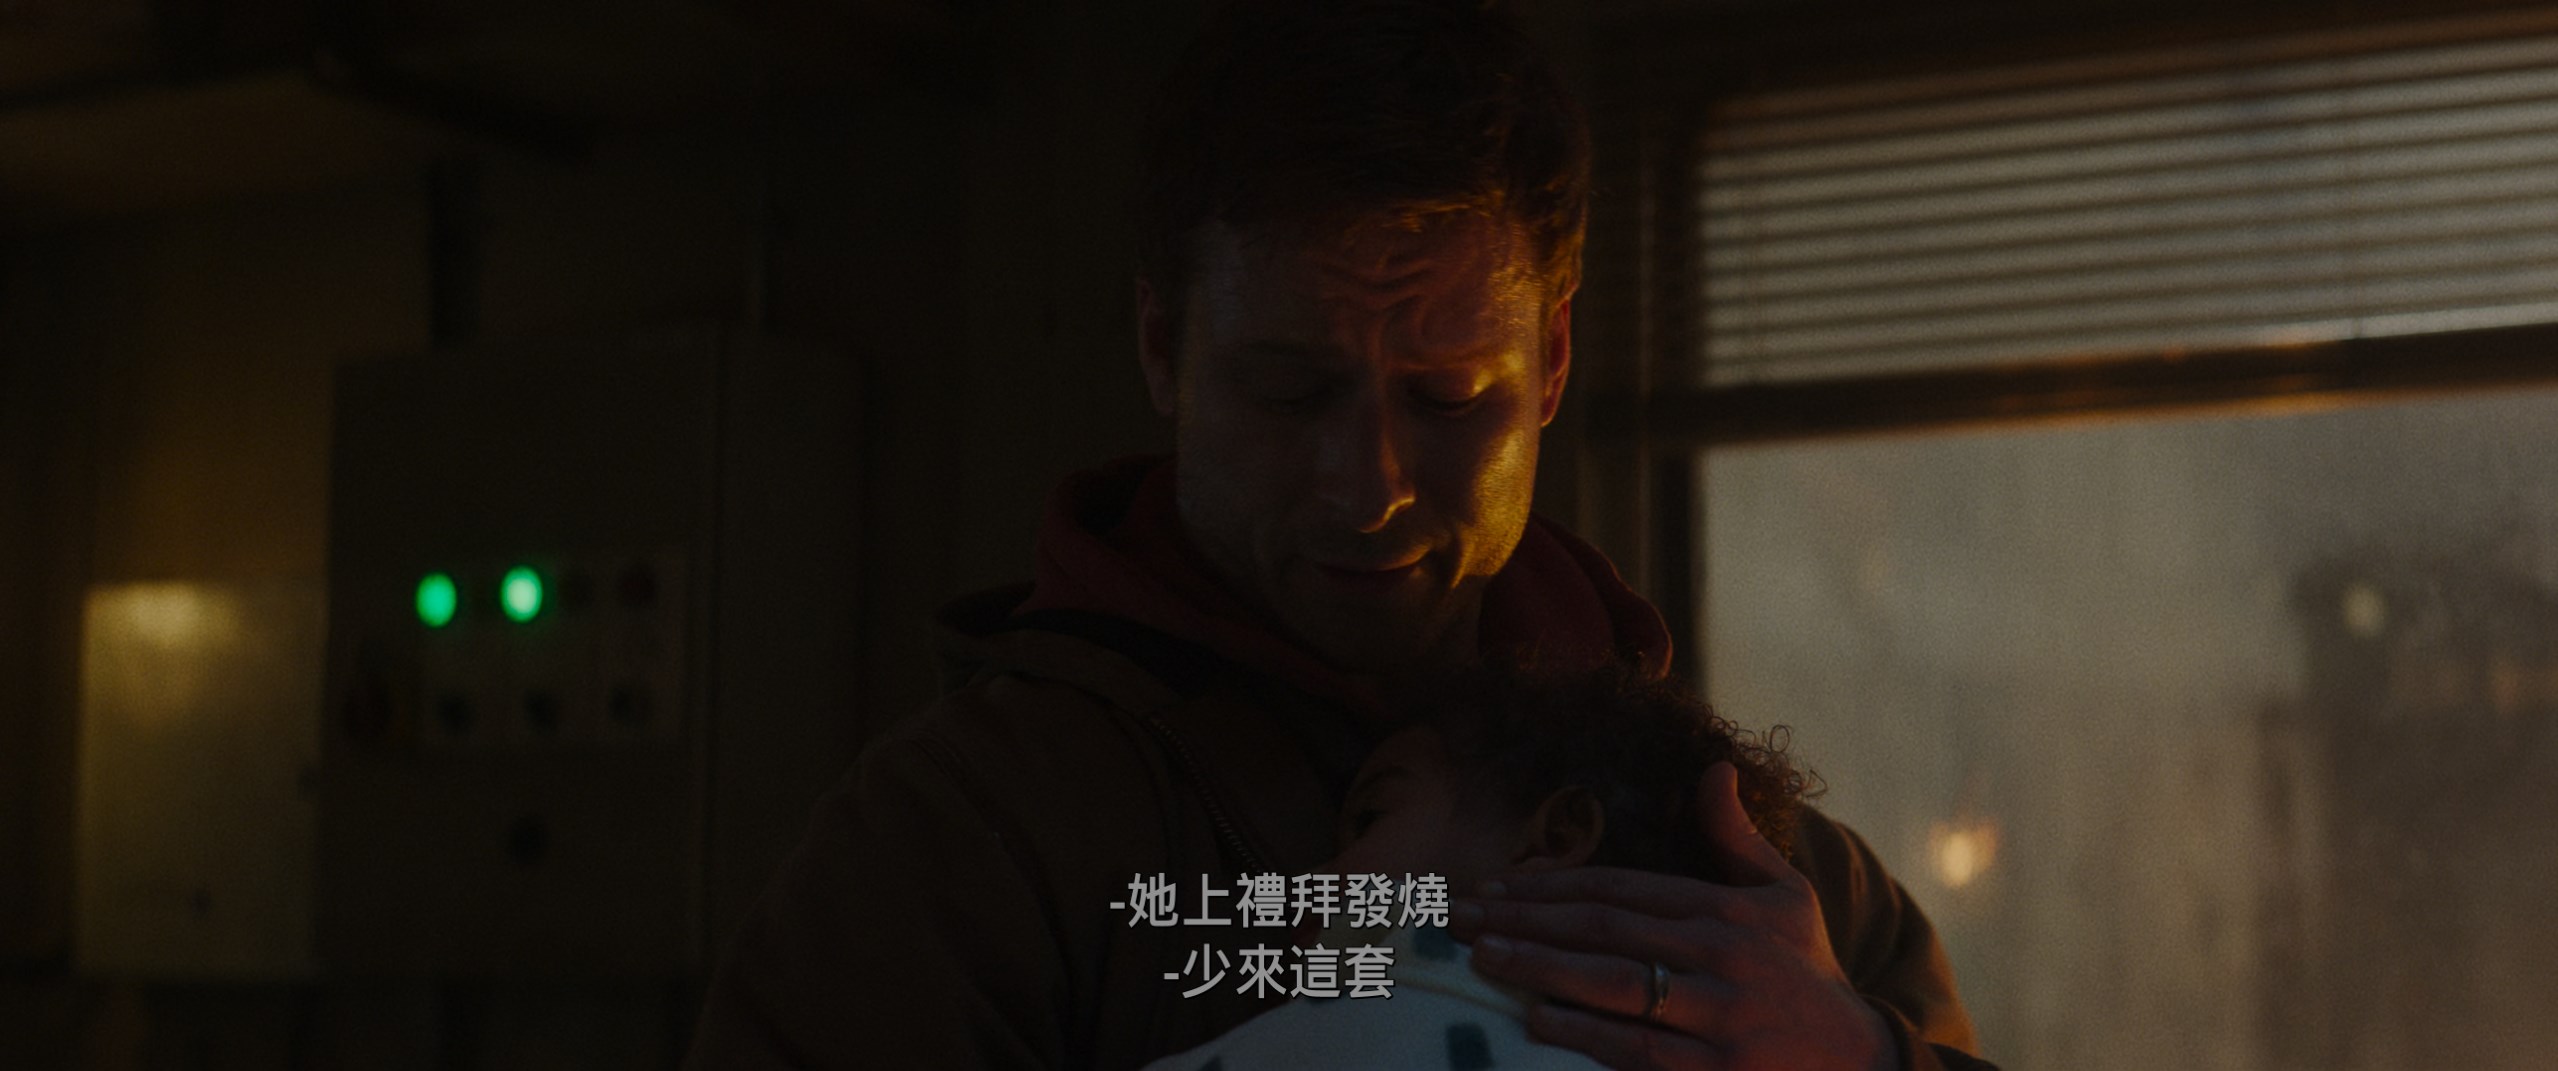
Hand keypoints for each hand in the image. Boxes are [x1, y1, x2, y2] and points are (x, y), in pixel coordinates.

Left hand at [1446, 761, 1895, 1070]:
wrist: (1862, 1062)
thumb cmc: (1808, 971)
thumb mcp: (1786, 896)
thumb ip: (1737, 838)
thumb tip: (1713, 768)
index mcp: (1727, 911)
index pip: (1624, 889)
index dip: (1554, 885)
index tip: (1495, 886)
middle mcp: (1722, 957)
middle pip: (1606, 930)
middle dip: (1527, 920)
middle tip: (1462, 915)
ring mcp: (1718, 1017)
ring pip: (1614, 985)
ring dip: (1540, 969)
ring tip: (1483, 956)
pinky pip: (1638, 1049)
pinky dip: (1586, 1034)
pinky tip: (1537, 1019)